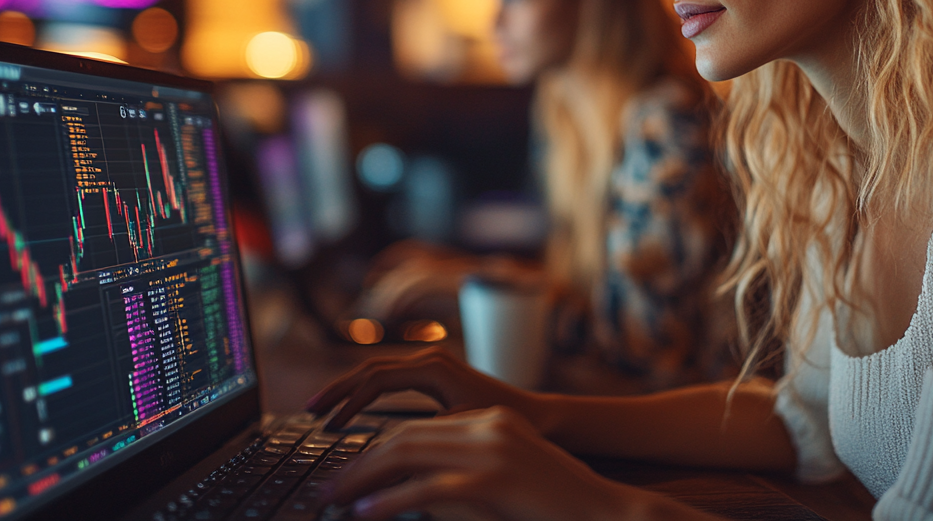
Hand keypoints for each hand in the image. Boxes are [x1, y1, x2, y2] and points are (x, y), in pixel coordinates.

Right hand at [306, 348, 538, 431]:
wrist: (539, 417)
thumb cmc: (506, 426)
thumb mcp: (460, 431)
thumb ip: (424, 434)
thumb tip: (389, 447)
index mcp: (433, 368)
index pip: (375, 379)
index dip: (346, 400)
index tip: (324, 421)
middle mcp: (430, 360)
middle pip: (370, 370)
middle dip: (337, 390)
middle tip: (308, 410)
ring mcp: (431, 365)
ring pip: (378, 374)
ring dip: (348, 391)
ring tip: (322, 412)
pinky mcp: (434, 376)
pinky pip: (390, 381)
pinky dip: (366, 395)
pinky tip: (352, 413)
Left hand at [326, 406, 660, 520]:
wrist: (606, 513)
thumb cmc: (553, 505)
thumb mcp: (504, 479)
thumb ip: (463, 474)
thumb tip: (410, 493)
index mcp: (488, 421)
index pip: (415, 428)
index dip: (373, 449)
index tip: (344, 474)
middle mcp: (487, 426)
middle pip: (404, 436)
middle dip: (358, 462)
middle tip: (325, 488)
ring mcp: (492, 449)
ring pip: (408, 455)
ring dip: (362, 479)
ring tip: (334, 500)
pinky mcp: (494, 479)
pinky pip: (428, 488)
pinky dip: (391, 501)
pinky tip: (366, 513)